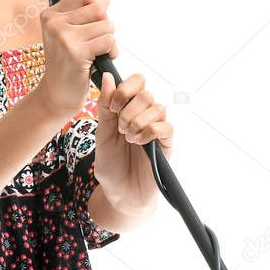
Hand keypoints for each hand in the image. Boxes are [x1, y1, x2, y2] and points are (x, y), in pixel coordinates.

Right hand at [36, 0, 118, 118]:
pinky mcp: (76, 52)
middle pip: (99, 8)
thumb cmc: (65, 64)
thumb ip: (83, 14)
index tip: (94, 22)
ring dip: (108, 41)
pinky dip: (110, 52)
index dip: (97, 6)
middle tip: (95, 42)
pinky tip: (99, 60)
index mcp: (50, 15)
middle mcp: (54, 23)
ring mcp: (64, 37)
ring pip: (106, 25)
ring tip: (96, 53)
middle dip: (105, 26)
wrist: (56, 93)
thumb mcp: (67, 34)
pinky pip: (108, 41)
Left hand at [94, 70, 172, 207]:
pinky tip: (139, 143)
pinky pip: (166, 127)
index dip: (125, 89)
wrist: (119, 192)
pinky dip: (150, 132)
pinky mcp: (166, 144)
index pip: (137, 82)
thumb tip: (108, 77)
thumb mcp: (102, 132)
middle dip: (128, 110)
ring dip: (138, 122)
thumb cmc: (111, 164)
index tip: (113, 107)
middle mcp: (145, 116)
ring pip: (157, 108)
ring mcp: (157, 129)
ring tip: (128, 138)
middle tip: (121, 129)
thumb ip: (105, 105)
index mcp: (129, 109)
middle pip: (146, 94)